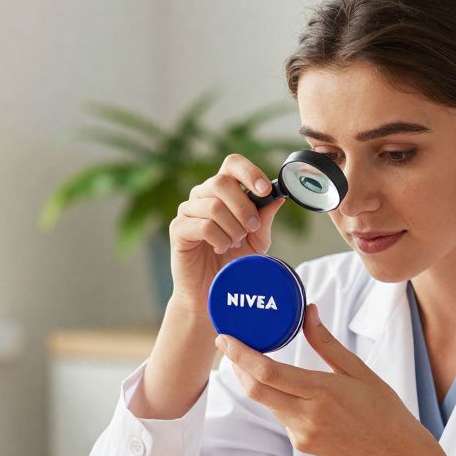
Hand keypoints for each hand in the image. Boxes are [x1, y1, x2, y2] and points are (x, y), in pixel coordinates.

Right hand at [167, 154, 285, 317]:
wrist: (212, 291)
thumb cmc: (233, 263)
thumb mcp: (257, 239)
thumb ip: (265, 217)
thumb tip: (278, 197)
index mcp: (222, 191)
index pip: (232, 164)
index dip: (249, 172)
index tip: (265, 190)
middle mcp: (202, 195)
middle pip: (221, 182)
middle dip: (244, 207)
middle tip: (252, 228)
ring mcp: (187, 211)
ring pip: (213, 206)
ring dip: (232, 228)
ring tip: (235, 243)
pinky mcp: (178, 230)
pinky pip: (203, 225)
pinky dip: (219, 239)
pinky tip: (220, 249)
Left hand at [214, 303, 434, 455]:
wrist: (394, 453)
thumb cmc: (382, 407)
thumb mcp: (358, 369)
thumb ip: (326, 342)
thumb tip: (308, 311)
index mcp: (322, 392)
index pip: (268, 373)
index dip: (241, 355)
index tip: (225, 338)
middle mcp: (307, 416)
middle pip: (256, 390)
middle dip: (236, 365)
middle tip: (227, 343)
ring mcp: (302, 434)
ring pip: (266, 402)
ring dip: (254, 381)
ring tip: (249, 358)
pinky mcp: (301, 444)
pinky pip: (280, 416)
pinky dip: (275, 398)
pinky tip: (284, 387)